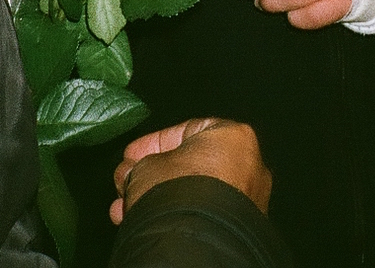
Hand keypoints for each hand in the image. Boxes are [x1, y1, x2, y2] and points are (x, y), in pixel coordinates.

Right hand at [109, 118, 270, 223]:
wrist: (195, 244)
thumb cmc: (178, 193)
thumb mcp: (147, 168)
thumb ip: (142, 164)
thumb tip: (133, 173)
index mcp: (234, 135)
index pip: (187, 131)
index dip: (152, 144)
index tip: (131, 156)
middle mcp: (249, 164)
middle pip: (189, 165)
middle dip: (152, 176)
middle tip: (126, 183)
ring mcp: (247, 199)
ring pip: (193, 193)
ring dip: (158, 198)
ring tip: (126, 209)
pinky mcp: (239, 229)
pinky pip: (203, 214)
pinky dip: (177, 216)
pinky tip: (144, 222)